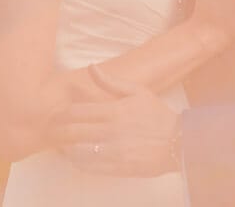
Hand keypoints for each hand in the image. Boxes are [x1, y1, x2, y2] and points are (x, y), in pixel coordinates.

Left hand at [49, 68, 180, 176]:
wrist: (179, 142)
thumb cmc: (157, 114)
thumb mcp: (137, 91)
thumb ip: (110, 82)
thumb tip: (90, 67)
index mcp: (114, 111)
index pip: (77, 112)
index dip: (63, 114)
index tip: (58, 115)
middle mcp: (112, 131)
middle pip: (74, 132)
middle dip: (60, 131)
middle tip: (54, 130)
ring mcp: (115, 152)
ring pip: (79, 152)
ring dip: (68, 149)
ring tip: (65, 145)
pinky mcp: (119, 168)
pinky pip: (91, 168)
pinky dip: (80, 163)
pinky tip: (79, 158)